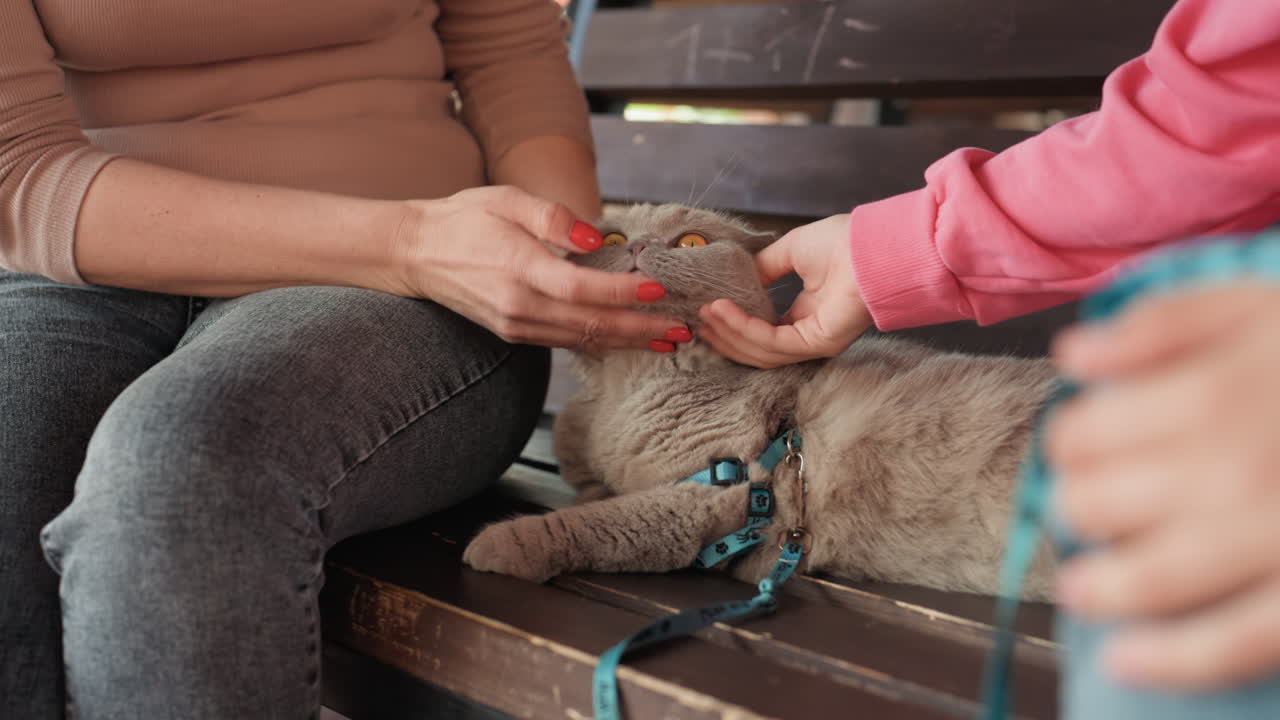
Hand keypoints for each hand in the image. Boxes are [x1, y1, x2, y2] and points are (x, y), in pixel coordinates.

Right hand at [391, 186, 685, 350]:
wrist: (415, 253)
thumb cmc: (464, 219)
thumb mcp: (508, 199)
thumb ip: (554, 217)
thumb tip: (598, 238)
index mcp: (520, 270)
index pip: (582, 289)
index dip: (623, 293)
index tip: (658, 289)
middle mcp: (520, 307)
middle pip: (592, 325)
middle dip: (642, 330)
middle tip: (684, 331)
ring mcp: (517, 326)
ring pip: (583, 340)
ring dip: (628, 342)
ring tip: (668, 341)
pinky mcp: (516, 332)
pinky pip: (567, 341)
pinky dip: (601, 341)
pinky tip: (627, 339)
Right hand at [696, 214, 871, 366]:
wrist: (873, 244)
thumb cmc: (843, 242)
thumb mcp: (791, 251)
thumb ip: (764, 268)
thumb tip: (740, 278)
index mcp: (807, 315)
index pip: (764, 333)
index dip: (734, 325)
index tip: (708, 312)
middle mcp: (809, 334)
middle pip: (758, 349)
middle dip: (725, 336)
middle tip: (698, 321)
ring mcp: (814, 343)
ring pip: (760, 351)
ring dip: (728, 332)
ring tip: (705, 314)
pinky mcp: (817, 343)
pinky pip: (771, 342)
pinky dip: (743, 328)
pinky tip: (723, 310)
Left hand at [1046, 283, 1279, 690]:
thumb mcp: (1262, 308)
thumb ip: (1163, 326)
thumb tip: (1074, 355)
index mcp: (1212, 399)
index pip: (1085, 436)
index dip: (1070, 443)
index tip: (1079, 446)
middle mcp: (1234, 475)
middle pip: (1101, 507)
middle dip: (1079, 510)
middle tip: (1085, 510)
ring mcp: (1276, 540)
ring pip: (1153, 578)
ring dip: (1101, 587)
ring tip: (1082, 588)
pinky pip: (1237, 642)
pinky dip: (1174, 658)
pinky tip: (1127, 661)